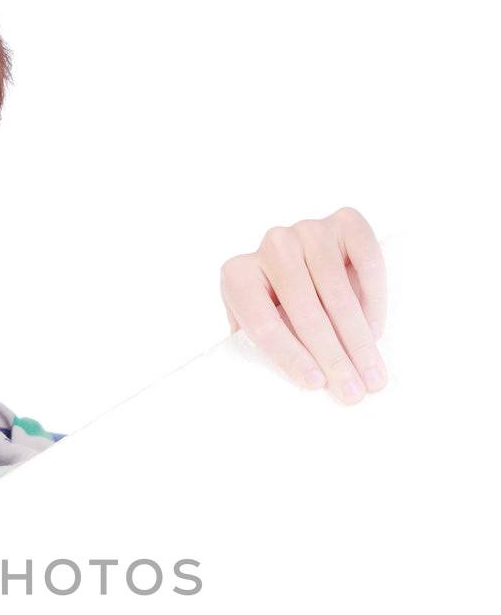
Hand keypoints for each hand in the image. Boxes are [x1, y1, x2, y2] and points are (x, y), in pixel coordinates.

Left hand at [219, 207, 387, 403]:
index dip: (290, 356)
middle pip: (305, 310)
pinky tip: (376, 333)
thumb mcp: (255, 326)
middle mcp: (272, 245)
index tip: (316, 385)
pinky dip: (374, 300)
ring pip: (338, 291)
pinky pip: (367, 262)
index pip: (263, 323)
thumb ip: (258, 349)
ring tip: (373, 375)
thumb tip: (276, 392)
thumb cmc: (275, 307)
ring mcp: (309, 230)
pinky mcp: (346, 221)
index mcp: (237, 275)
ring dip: (358, 339)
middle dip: (333, 356)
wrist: (301, 258)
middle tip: (352, 392)